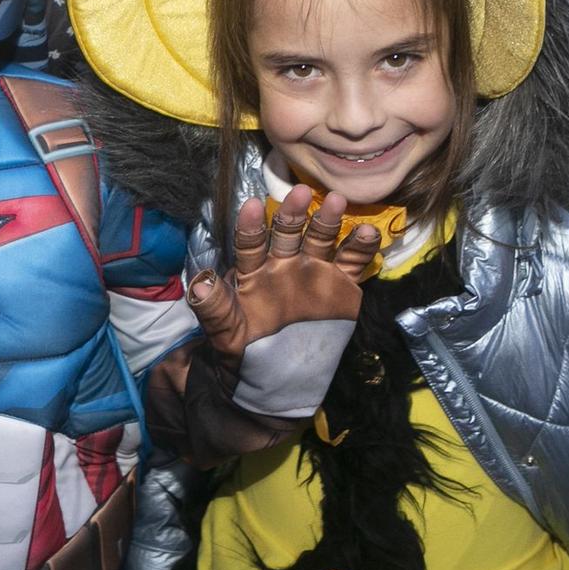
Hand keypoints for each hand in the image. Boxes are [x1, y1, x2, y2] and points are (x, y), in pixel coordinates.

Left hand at [186, 187, 380, 419]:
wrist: (279, 378)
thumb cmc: (245, 351)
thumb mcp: (226, 332)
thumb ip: (214, 308)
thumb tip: (199, 285)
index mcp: (253, 271)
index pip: (250, 244)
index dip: (251, 226)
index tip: (252, 206)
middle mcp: (284, 263)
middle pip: (288, 233)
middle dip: (293, 213)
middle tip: (301, 190)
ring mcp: (313, 271)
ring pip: (321, 239)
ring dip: (328, 220)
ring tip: (337, 201)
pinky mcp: (341, 285)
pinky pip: (352, 262)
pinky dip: (361, 247)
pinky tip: (369, 232)